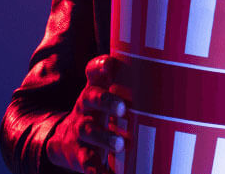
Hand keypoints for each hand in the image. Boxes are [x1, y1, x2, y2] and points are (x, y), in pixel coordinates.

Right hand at [46, 55, 127, 173]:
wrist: (64, 141)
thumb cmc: (98, 112)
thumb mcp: (104, 93)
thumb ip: (122, 80)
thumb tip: (160, 62)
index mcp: (94, 90)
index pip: (93, 72)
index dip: (100, 67)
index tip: (110, 64)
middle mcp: (85, 108)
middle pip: (90, 99)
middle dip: (106, 101)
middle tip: (123, 108)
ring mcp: (80, 132)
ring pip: (89, 132)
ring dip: (104, 137)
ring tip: (120, 143)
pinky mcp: (79, 156)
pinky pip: (87, 163)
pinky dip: (98, 170)